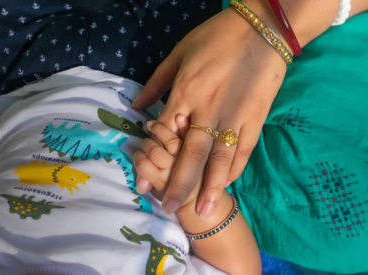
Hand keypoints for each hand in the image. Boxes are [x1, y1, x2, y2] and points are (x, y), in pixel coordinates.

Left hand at [133, 5, 286, 216]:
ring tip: (203, 210)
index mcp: (186, 92)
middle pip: (191, 154)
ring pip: (220, 158)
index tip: (144, 182)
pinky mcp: (255, 120)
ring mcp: (234, 117)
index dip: (154, 159)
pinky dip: (235, 169)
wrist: (262, 29)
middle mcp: (208, 110)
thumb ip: (157, 82)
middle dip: (180, 183)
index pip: (166, 133)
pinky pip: (244, 150)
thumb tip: (136, 106)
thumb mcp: (179, 53)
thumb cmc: (216, 38)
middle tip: (170, 207)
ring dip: (210, 186)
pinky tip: (226, 185)